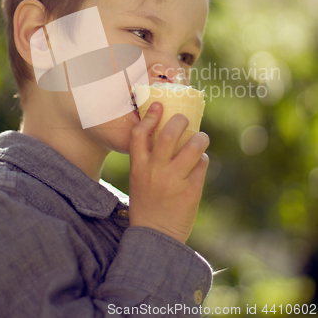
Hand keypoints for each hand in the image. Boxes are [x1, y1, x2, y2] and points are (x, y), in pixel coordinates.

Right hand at [129, 102, 209, 243]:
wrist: (155, 236)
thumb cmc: (147, 204)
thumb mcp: (138, 180)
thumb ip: (149, 160)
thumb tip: (169, 135)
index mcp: (138, 167)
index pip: (139, 135)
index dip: (150, 117)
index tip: (159, 106)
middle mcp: (155, 171)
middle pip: (168, 135)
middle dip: (179, 121)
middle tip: (184, 119)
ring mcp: (174, 181)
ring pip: (192, 147)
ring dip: (200, 138)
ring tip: (201, 137)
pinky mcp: (191, 190)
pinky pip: (202, 164)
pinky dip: (202, 158)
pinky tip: (200, 161)